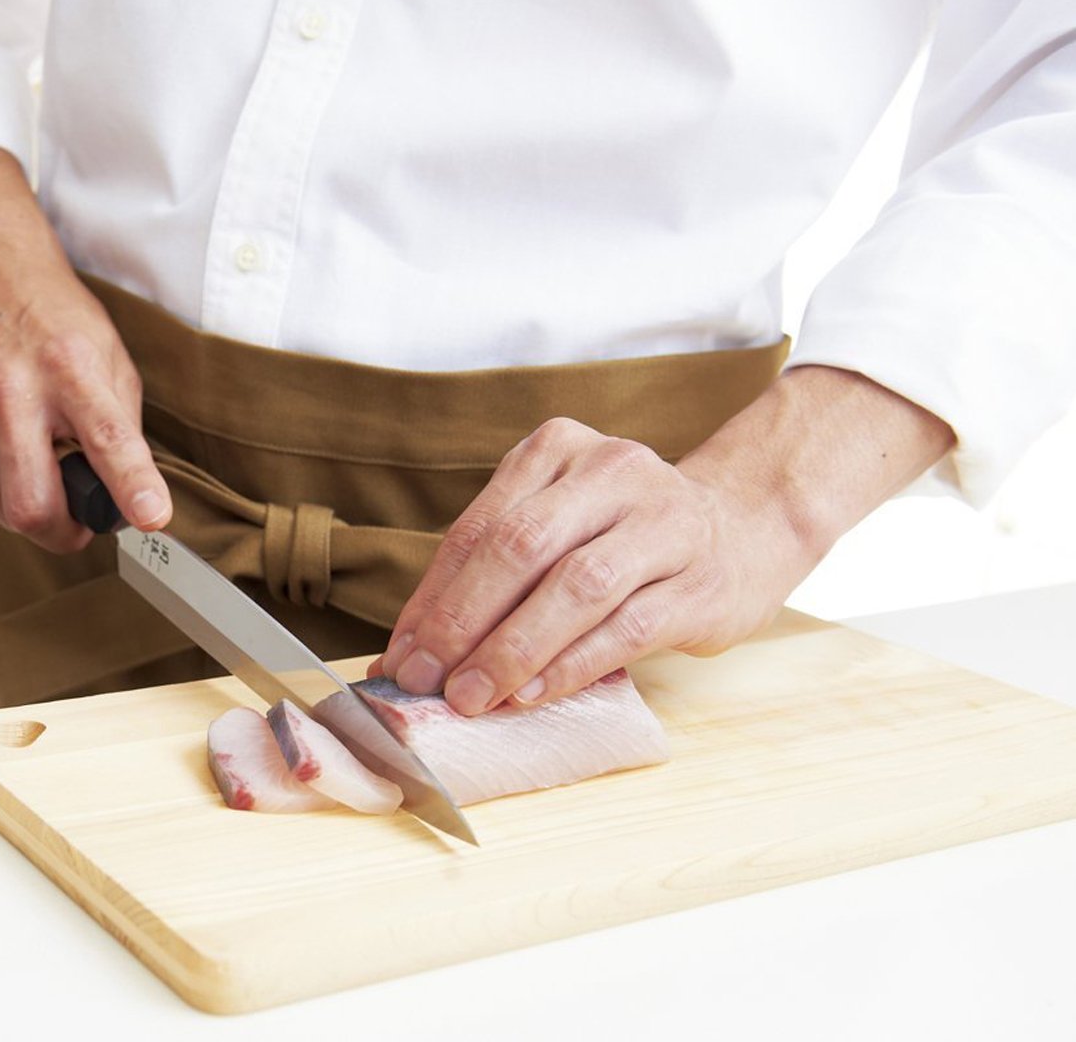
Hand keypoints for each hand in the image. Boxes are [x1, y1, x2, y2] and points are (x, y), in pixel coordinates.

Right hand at [0, 142, 170, 551]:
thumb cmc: (51, 312)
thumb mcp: (111, 356)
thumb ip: (122, 425)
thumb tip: (129, 492)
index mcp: (70, 369)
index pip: (106, 440)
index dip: (131, 486)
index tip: (150, 517)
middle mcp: (10, 391)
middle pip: (33, 505)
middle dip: (66, 531)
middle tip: (85, 516)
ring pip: (3, 505)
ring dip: (36, 503)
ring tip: (49, 462)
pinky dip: (4, 478)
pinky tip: (13, 441)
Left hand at [373, 417, 807, 714]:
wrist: (745, 528)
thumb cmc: (625, 534)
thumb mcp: (559, 519)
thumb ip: (496, 566)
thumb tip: (418, 644)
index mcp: (560, 448)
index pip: (481, 527)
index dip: (433, 596)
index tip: (401, 653)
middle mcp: (613, 472)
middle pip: (521, 548)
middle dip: (462, 621)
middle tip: (423, 679)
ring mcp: (664, 525)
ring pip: (574, 589)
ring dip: (512, 651)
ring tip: (470, 696)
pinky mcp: (700, 584)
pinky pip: (624, 630)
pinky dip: (570, 667)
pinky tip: (531, 696)